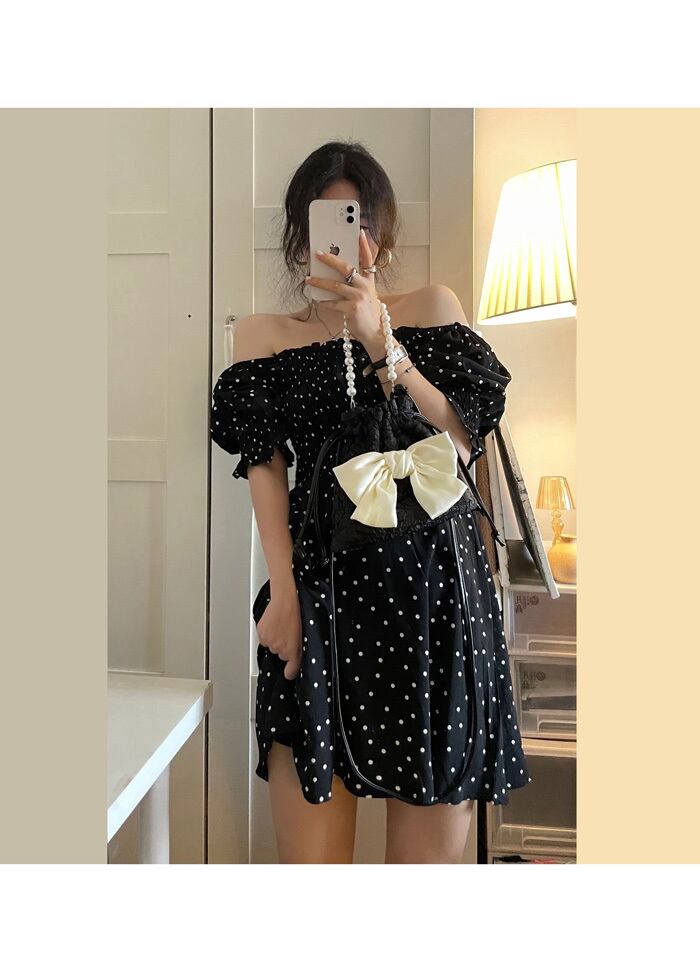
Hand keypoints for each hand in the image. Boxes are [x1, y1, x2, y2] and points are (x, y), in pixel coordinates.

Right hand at [256, 583, 301, 679]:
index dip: (290, 671)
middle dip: (285, 647)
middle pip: (281, 655)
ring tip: (283, 626)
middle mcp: (281, 650)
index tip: (289, 672)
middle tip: (290, 634)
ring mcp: (271, 642)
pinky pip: (265, 639)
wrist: (288, 598)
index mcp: (294, 652)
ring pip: (273, 646)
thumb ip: (301, 651)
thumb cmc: (300, 613)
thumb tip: (298, 659)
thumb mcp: (307, 634)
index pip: (290, 672)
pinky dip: (268, 633)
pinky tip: (275, 624)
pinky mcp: (262, 634)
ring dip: (276, 639)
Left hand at [305, 228, 384, 346]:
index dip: (364, 245)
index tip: (359, 232)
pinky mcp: (352, 309)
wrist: (375, 333)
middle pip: (347, 268)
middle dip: (331, 259)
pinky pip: (333, 302)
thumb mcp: (365, 296)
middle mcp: (365, 287)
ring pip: (335, 285)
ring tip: (308, 279)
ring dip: (319, 282)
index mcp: (369, 281)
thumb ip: (354, 285)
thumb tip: (334, 276)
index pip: (368, 259)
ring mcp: (359, 297)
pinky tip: (317, 299)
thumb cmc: (367, 314)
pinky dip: (323, 301)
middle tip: (318, 254)